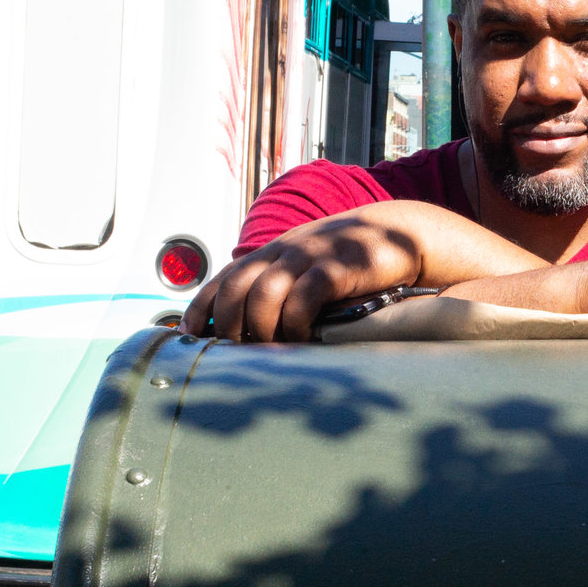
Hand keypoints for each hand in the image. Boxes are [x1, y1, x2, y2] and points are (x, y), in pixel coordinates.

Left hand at [183, 208, 433, 342]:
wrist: (400, 232)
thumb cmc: (351, 261)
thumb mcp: (309, 268)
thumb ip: (282, 287)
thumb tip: (251, 330)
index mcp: (271, 254)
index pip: (222, 280)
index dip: (199, 310)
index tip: (187, 339)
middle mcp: (283, 252)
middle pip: (236, 289)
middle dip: (230, 326)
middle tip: (241, 354)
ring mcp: (308, 257)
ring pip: (263, 294)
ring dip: (262, 329)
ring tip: (274, 350)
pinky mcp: (336, 268)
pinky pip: (303, 296)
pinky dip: (296, 322)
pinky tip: (304, 337)